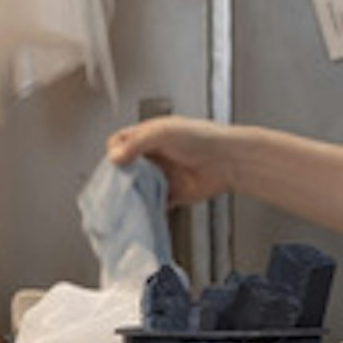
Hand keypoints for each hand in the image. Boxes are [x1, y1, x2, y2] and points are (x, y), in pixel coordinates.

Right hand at [106, 115, 238, 208]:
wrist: (229, 161)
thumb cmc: (201, 138)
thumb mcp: (163, 132)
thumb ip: (136, 143)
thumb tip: (113, 158)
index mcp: (150, 136)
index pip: (120, 142)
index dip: (114, 152)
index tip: (114, 165)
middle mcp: (154, 156)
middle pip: (126, 167)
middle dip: (119, 177)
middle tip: (115, 186)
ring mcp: (162, 176)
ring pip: (137, 187)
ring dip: (131, 194)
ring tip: (125, 201)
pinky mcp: (172, 194)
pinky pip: (153, 203)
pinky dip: (147, 208)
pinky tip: (142, 210)